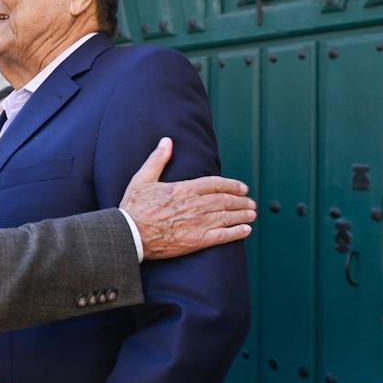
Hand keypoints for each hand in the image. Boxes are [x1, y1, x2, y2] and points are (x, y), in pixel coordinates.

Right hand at [120, 137, 255, 259]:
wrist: (130, 235)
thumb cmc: (134, 208)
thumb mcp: (142, 179)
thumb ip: (157, 160)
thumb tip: (166, 141)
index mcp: (184, 189)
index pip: (215, 184)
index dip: (232, 185)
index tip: (242, 188)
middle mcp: (195, 205)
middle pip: (225, 200)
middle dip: (241, 200)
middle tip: (250, 202)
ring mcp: (198, 223)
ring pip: (228, 216)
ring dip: (242, 214)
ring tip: (252, 214)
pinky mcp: (197, 241)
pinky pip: (223, 236)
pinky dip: (237, 232)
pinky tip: (245, 231)